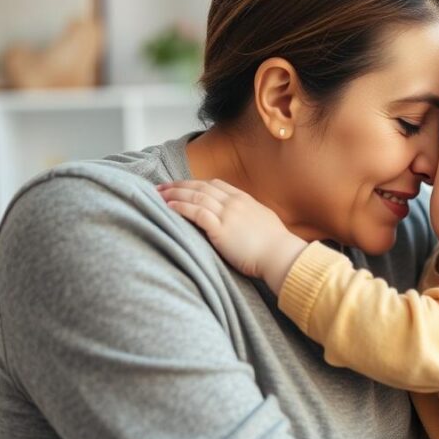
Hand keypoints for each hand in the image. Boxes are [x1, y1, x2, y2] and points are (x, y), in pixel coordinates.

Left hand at [157, 179, 303, 287]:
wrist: (280, 255)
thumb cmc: (275, 245)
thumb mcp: (263, 221)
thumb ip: (249, 216)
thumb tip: (242, 220)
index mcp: (244, 199)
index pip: (215, 184)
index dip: (195, 183)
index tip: (181, 185)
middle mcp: (234, 202)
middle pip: (201, 187)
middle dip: (179, 185)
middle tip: (161, 187)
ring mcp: (228, 214)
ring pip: (196, 197)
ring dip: (175, 194)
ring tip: (158, 195)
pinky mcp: (221, 229)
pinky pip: (197, 212)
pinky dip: (181, 207)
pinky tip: (169, 207)